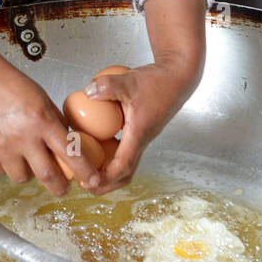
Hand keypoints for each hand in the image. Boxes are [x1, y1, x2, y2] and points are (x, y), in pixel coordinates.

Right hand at [0, 56, 102, 196]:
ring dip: (30, 174)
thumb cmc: (11, 85)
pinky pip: (1, 171)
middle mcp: (23, 137)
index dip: (85, 171)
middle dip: (59, 187)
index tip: (93, 181)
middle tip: (62, 188)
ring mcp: (3, 147)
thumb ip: (55, 124)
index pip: (70, 153)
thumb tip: (68, 145)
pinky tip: (8, 151)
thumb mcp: (43, 100)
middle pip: (48, 176)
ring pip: (23, 177)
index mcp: (42, 121)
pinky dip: (8, 166)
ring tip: (29, 160)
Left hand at [79, 55, 204, 195]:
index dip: (105, 177)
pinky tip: (94, 142)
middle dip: (105, 184)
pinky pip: (124, 150)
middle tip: (84, 183)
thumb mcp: (130, 81)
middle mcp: (141, 140)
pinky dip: (109, 154)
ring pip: (126, 164)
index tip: (88, 181)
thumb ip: (108, 86)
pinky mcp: (140, 132)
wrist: (177, 77)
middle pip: (125, 174)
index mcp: (139, 134)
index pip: (123, 165)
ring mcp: (141, 138)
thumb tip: (87, 92)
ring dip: (107, 172)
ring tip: (86, 168)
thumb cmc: (158, 81)